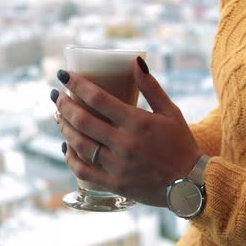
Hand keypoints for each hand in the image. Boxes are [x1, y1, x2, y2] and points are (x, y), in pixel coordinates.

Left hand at [51, 57, 201, 206]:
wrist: (190, 184)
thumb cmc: (181, 144)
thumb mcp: (170, 111)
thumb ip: (151, 87)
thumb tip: (136, 61)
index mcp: (137, 122)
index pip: (98, 99)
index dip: (77, 84)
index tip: (63, 75)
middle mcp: (124, 143)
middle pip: (83, 120)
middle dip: (63, 104)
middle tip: (54, 94)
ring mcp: (117, 166)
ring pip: (79, 145)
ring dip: (64, 127)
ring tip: (58, 116)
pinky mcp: (114, 184)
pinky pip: (83, 171)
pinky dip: (70, 158)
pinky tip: (66, 146)